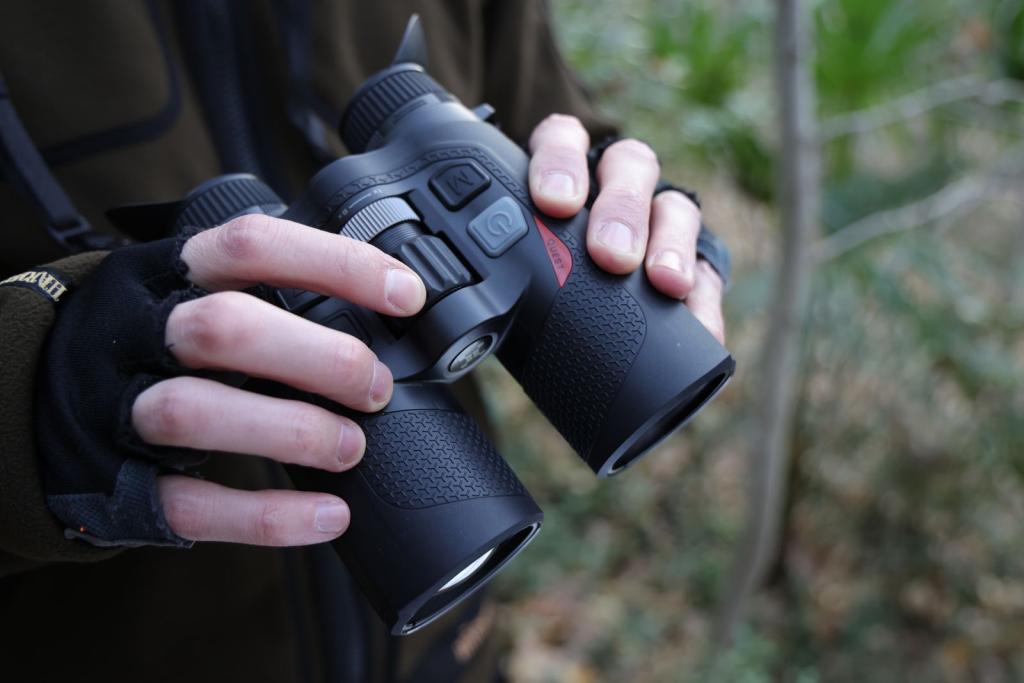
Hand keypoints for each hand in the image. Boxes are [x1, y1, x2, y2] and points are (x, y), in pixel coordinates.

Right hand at [131, 215, 426, 545]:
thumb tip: (388, 313)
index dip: (336, 263)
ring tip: (351, 448)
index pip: (253, 245)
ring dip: (288, 431)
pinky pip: (188, 502)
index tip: (405, 295)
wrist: (36, 395)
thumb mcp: (198, 292)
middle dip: (316, 356)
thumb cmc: (155, 341)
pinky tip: (328, 516)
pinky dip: (265, 515)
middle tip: (374, 387)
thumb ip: (270, 295)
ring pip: (192, 412)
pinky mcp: (118, 483)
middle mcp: (141, 333)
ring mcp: (121, 408)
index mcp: (171, 273)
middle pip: (223, 329)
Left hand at [527, 115, 724, 343]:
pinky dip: (701, 301)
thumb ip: (510, 266)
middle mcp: (618, 184)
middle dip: (621, 209)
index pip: (564, 139)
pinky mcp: (693, 259)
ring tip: (665, 283)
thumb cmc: (544, 270)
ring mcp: (660, 218)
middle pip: (629, 168)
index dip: (560, 161)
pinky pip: (704, 274)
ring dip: (670, 244)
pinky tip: (702, 328)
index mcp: (567, 171)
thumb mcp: (525, 258)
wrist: (590, 306)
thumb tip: (479, 326)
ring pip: (674, 209)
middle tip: (610, 253)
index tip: (554, 202)